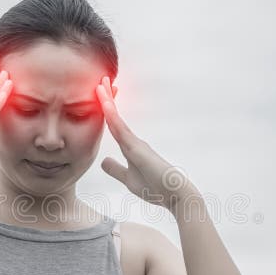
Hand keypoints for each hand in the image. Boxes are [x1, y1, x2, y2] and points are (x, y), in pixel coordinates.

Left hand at [96, 76, 194, 213]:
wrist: (175, 195)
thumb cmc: (156, 188)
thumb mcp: (129, 179)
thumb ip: (116, 169)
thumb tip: (103, 161)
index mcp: (130, 147)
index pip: (114, 125)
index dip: (106, 110)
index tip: (100, 94)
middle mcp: (133, 141)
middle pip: (115, 117)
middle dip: (107, 99)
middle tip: (100, 80)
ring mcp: (136, 143)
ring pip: (116, 120)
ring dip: (107, 101)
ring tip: (100, 83)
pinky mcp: (138, 148)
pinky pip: (121, 129)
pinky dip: (112, 116)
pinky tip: (105, 105)